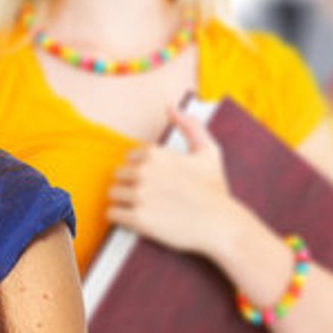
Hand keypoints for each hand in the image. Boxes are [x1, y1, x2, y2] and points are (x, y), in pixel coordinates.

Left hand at [106, 106, 237, 255]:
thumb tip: (171, 107)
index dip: (142, 171)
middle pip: (118, 176)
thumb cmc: (214, 189)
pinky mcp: (137, 218)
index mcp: (155, 154)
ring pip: (112, 194)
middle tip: (149, 197)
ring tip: (143, 208)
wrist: (220, 224)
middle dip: (130, 185)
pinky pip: (112, 214)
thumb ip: (190, 126)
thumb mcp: (208, 152)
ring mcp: (139, 195)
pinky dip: (120, 217)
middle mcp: (144, 172)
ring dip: (123, 201)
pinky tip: (135, 219)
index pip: (129, 159)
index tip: (156, 182)